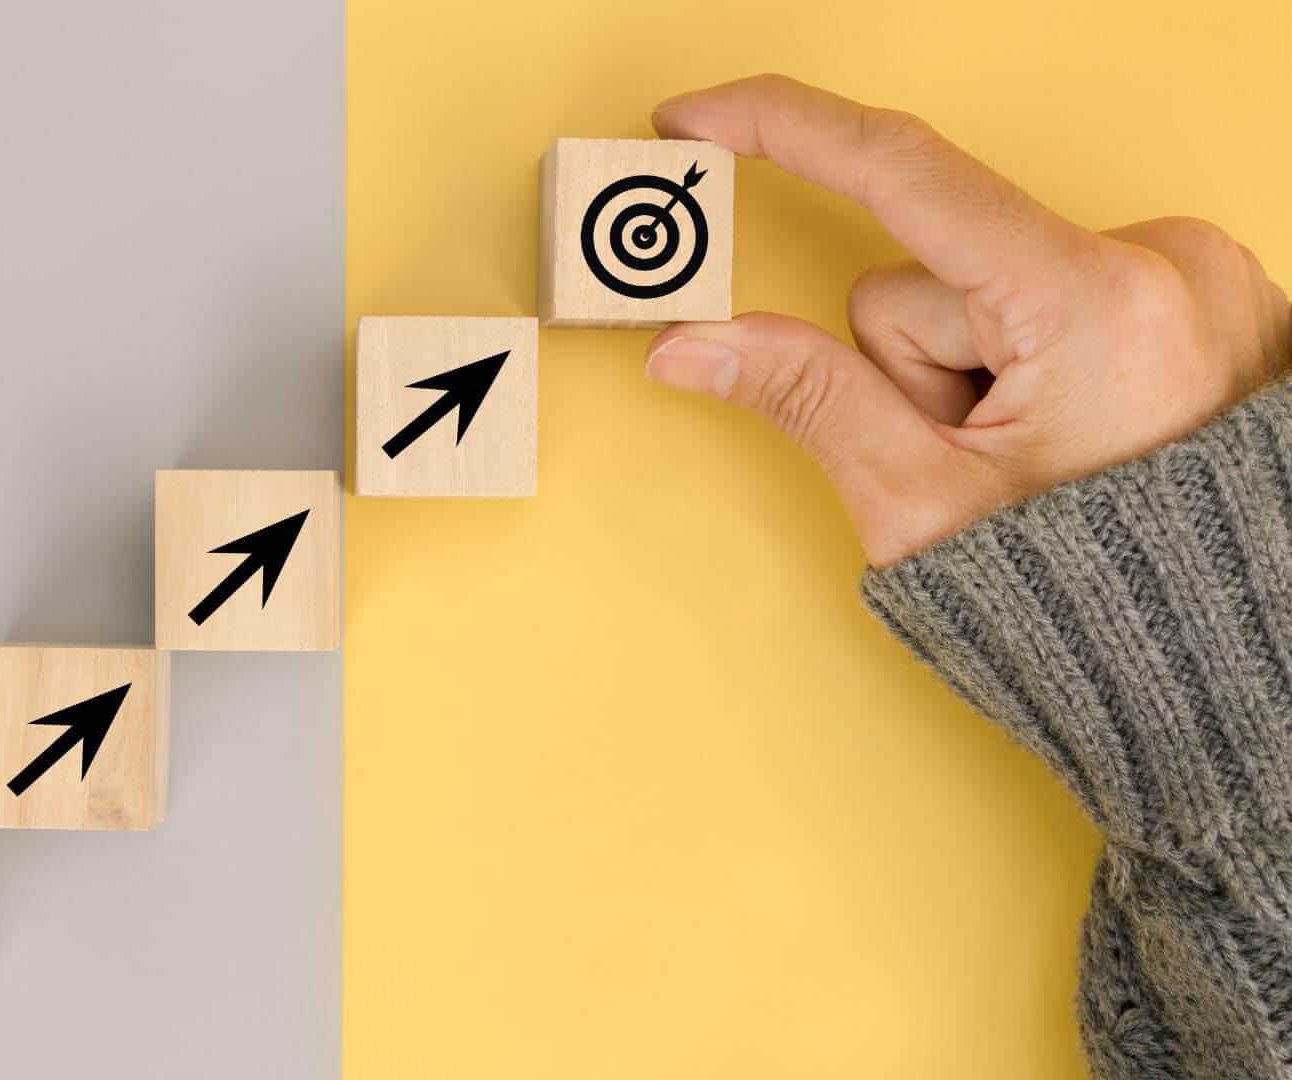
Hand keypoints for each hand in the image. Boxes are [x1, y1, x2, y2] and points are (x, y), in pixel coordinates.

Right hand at [643, 75, 1291, 567]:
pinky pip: (1061, 292)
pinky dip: (1041, 357)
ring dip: (982, 367)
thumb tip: (694, 343)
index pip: (907, 174)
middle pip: (943, 269)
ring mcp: (1193, 276)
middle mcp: (1163, 263)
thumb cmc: (1095, 607)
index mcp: (1094, 307)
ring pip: (998, 282)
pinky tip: (1072, 427)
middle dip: (920, 362)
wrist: (1222, 662)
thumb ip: (806, 401)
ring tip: (1033, 459)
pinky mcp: (1202, 293)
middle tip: (972, 457)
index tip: (701, 118)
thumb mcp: (924, 507)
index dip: (785, 131)